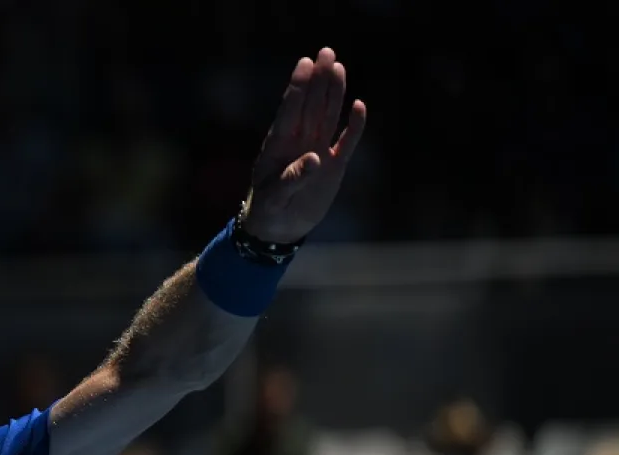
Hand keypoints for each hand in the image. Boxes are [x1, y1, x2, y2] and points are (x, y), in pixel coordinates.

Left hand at [241, 47, 366, 244]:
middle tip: (326, 52)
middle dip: (318, 80)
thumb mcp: (274, 198)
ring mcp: (318, 150)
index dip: (298, 87)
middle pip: (311, 105)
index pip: (290, 110)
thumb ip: (292, 179)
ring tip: (338, 67)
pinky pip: (346, 141)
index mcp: (280, 145)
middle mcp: (300, 142)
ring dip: (334, 93)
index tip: (305, 63)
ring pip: (328, 115)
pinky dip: (353, 126)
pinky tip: (358, 106)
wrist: (279, 228)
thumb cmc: (268, 210)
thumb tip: (315, 159)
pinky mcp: (334, 165)